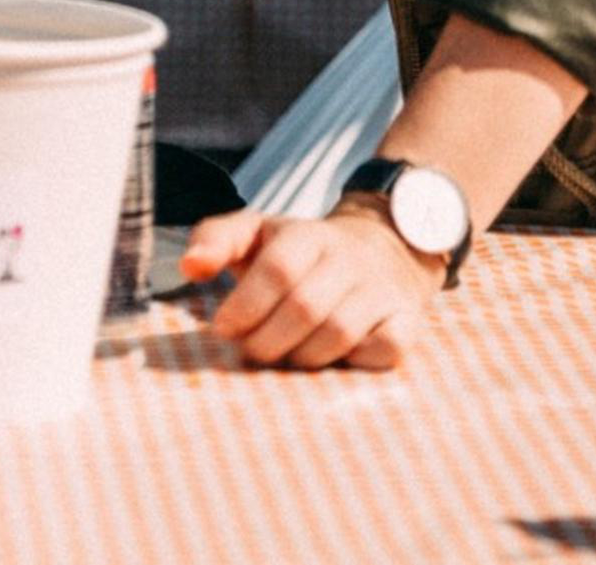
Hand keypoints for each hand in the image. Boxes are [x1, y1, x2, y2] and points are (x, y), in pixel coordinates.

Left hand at [182, 207, 440, 371]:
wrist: (385, 248)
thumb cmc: (303, 251)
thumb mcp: (258, 232)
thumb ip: (216, 239)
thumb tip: (189, 267)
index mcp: (308, 236)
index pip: (277, 269)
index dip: (246, 305)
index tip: (223, 328)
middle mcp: (349, 260)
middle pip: (305, 307)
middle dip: (267, 340)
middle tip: (250, 351)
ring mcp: (381, 291)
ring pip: (339, 335)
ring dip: (302, 357)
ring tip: (284, 356)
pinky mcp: (407, 321)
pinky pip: (384, 350)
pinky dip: (354, 363)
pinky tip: (333, 359)